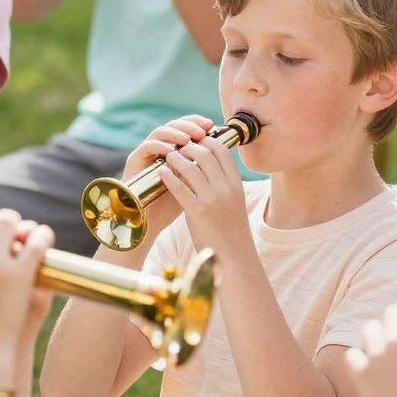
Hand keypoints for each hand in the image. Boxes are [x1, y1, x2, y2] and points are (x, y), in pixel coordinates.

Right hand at [122, 115, 213, 236]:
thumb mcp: (193, 182)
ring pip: (160, 131)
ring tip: (188, 140)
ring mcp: (147, 153)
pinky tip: (171, 152)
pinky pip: (147, 147)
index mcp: (174, 149)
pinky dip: (160, 146)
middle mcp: (160, 147)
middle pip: (174, 124)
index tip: (212, 126)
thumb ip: (202, 167)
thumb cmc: (174, 203)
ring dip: (175, 133)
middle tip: (202, 131)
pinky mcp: (135, 161)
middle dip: (190, 125)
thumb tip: (223, 150)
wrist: (150, 222)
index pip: (186, 126)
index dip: (198, 123)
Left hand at [158, 128, 251, 257]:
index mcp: (236, 183)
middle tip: (178, 146)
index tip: (196, 140)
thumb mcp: (233, 201)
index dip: (207, 140)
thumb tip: (208, 164)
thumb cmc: (230, 229)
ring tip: (168, 156)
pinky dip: (169, 176)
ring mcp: (212, 199)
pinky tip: (161, 172)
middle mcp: (226, 188)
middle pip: (205, 153)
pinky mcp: (197, 212)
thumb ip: (223, 183)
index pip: (222, 150)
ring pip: (190, 167)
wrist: (233, 256)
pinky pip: (179, 187)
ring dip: (176, 158)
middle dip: (189, 146)